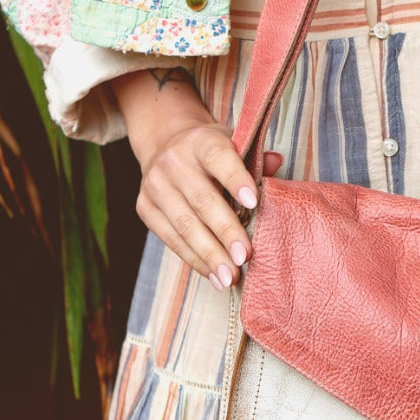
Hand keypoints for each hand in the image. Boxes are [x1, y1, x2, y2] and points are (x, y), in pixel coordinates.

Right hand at [111, 66, 281, 290]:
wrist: (166, 146)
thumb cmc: (212, 154)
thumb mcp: (234, 146)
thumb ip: (255, 159)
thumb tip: (275, 163)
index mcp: (201, 142)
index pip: (219, 159)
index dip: (235, 180)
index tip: (253, 203)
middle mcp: (173, 161)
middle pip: (202, 200)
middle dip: (225, 232)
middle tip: (244, 257)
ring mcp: (155, 186)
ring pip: (184, 225)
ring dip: (209, 255)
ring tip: (229, 277)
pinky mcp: (145, 208)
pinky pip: (171, 239)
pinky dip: (194, 260)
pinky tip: (213, 275)